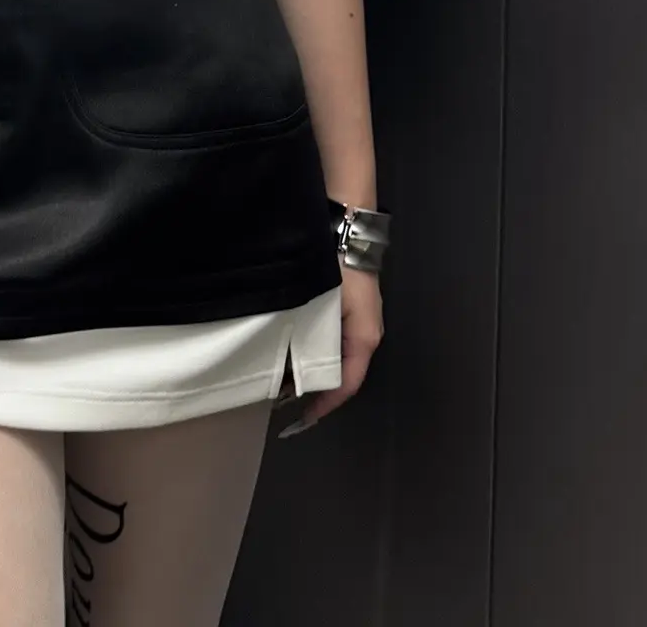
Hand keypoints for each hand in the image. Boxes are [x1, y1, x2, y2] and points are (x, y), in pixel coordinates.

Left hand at [275, 264, 382, 434]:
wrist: (346, 226)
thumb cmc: (340, 267)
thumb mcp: (330, 308)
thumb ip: (317, 341)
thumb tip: (295, 372)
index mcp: (365, 338)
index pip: (347, 383)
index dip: (326, 404)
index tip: (302, 419)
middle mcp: (365, 333)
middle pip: (342, 372)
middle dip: (315, 389)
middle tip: (283, 400)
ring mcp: (358, 320)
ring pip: (335, 355)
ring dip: (312, 369)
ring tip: (281, 379)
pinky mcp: (348, 307)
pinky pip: (332, 339)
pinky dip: (312, 349)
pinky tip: (290, 349)